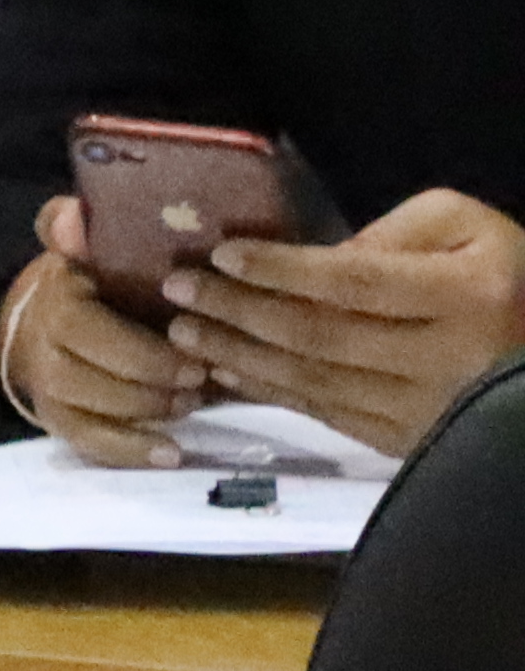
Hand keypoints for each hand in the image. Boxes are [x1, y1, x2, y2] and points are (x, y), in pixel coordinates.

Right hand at [0, 196, 214, 465]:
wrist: (50, 315)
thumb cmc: (96, 275)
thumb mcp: (90, 242)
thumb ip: (78, 225)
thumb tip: (73, 217)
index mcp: (58, 299)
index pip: (83, 329)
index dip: (135, 348)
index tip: (188, 344)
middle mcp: (43, 345)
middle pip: (83, 376)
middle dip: (147, 380)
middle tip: (200, 378)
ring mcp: (47, 386)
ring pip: (87, 410)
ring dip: (143, 411)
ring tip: (191, 404)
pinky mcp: (58, 418)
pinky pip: (86, 442)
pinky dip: (128, 451)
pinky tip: (170, 453)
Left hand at [158, 186, 524, 457]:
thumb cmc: (504, 278)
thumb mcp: (467, 229)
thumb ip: (394, 233)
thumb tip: (315, 259)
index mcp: (464, 296)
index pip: (354, 281)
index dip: (281, 268)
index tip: (221, 253)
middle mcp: (442, 357)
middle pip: (320, 334)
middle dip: (238, 311)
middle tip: (178, 289)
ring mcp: (421, 408)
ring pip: (312, 380)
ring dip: (237, 355)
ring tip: (183, 330)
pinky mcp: (402, 440)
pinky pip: (322, 414)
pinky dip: (267, 391)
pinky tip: (223, 371)